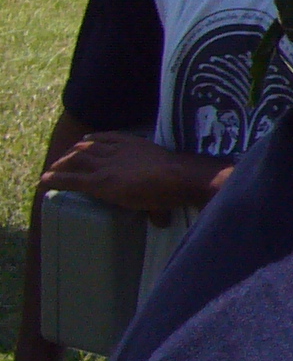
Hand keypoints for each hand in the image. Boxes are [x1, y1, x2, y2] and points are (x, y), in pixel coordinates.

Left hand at [38, 133, 223, 214]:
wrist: (178, 177)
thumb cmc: (179, 179)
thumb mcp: (167, 179)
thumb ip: (160, 199)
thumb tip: (163, 223)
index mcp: (134, 145)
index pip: (107, 137)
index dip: (92, 140)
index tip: (83, 142)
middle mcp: (116, 151)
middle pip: (87, 147)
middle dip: (71, 153)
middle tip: (63, 161)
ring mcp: (106, 166)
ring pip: (76, 159)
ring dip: (61, 163)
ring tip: (52, 170)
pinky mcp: (99, 182)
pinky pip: (71, 179)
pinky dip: (56, 179)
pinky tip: (45, 181)